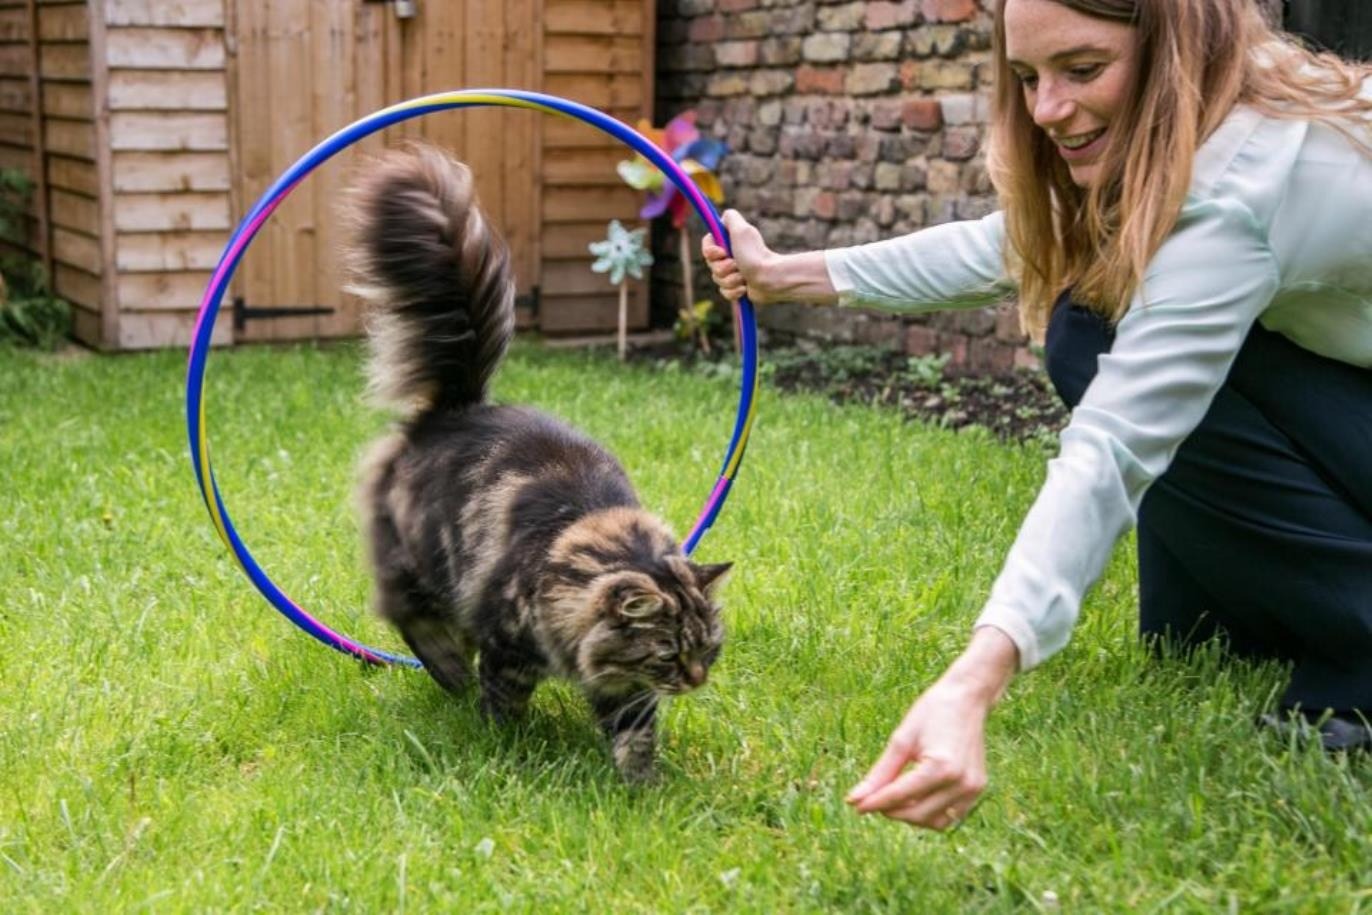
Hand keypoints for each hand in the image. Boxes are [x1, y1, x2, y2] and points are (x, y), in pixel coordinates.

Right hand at [701, 209, 778, 305]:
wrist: (771, 279)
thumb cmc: (755, 254)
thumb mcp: (742, 230)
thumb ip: (730, 217)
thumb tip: (724, 216)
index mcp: (728, 243)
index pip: (707, 246)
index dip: (710, 252)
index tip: (721, 252)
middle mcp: (729, 256)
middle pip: (711, 265)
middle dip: (722, 268)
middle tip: (736, 265)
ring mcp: (733, 273)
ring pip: (717, 280)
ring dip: (730, 280)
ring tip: (744, 278)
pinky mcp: (737, 288)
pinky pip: (724, 292)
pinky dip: (734, 291)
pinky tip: (745, 288)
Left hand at [846, 627, 1017, 830]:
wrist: (967, 699)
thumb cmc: (932, 713)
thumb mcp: (902, 740)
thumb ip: (880, 773)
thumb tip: (855, 799)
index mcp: (940, 766)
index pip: (900, 795)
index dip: (875, 802)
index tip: (856, 806)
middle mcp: (960, 782)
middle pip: (917, 813)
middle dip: (892, 811)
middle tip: (873, 800)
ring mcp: (972, 788)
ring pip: (935, 821)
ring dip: (912, 816)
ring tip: (895, 798)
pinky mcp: (977, 789)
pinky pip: (951, 815)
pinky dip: (931, 813)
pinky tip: (916, 798)